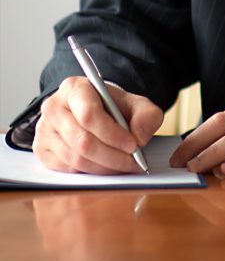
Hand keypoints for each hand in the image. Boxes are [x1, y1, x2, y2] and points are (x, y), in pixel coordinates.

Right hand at [33, 76, 162, 173]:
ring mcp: (44, 130)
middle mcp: (54, 107)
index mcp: (74, 88)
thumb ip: (146, 115)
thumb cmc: (114, 107)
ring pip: (75, 158)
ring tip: (124, 166)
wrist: (97, 112)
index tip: (133, 144)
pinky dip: (91, 172)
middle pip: (82, 140)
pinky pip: (68, 169)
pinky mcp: (43, 151)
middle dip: (112, 156)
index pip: (89, 115)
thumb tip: (139, 137)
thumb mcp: (137, 104)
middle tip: (133, 162)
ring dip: (104, 167)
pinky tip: (107, 167)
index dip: (112, 134)